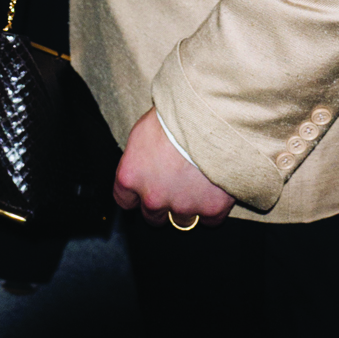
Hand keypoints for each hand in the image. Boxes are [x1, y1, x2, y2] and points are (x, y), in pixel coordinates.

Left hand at [113, 109, 234, 227]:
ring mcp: (182, 206)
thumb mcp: (143, 132)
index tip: (144, 188)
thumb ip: (140, 160)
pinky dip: (211, 206)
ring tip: (196, 181)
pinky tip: (214, 187)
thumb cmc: (173, 118)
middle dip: (162, 203)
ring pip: (182, 220)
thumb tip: (143, 166)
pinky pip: (210, 219)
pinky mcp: (210, 209)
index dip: (136, 195)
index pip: (124, 200)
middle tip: (174, 183)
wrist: (208, 120)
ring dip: (187, 205)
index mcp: (131, 176)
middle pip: (152, 216)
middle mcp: (152, 198)